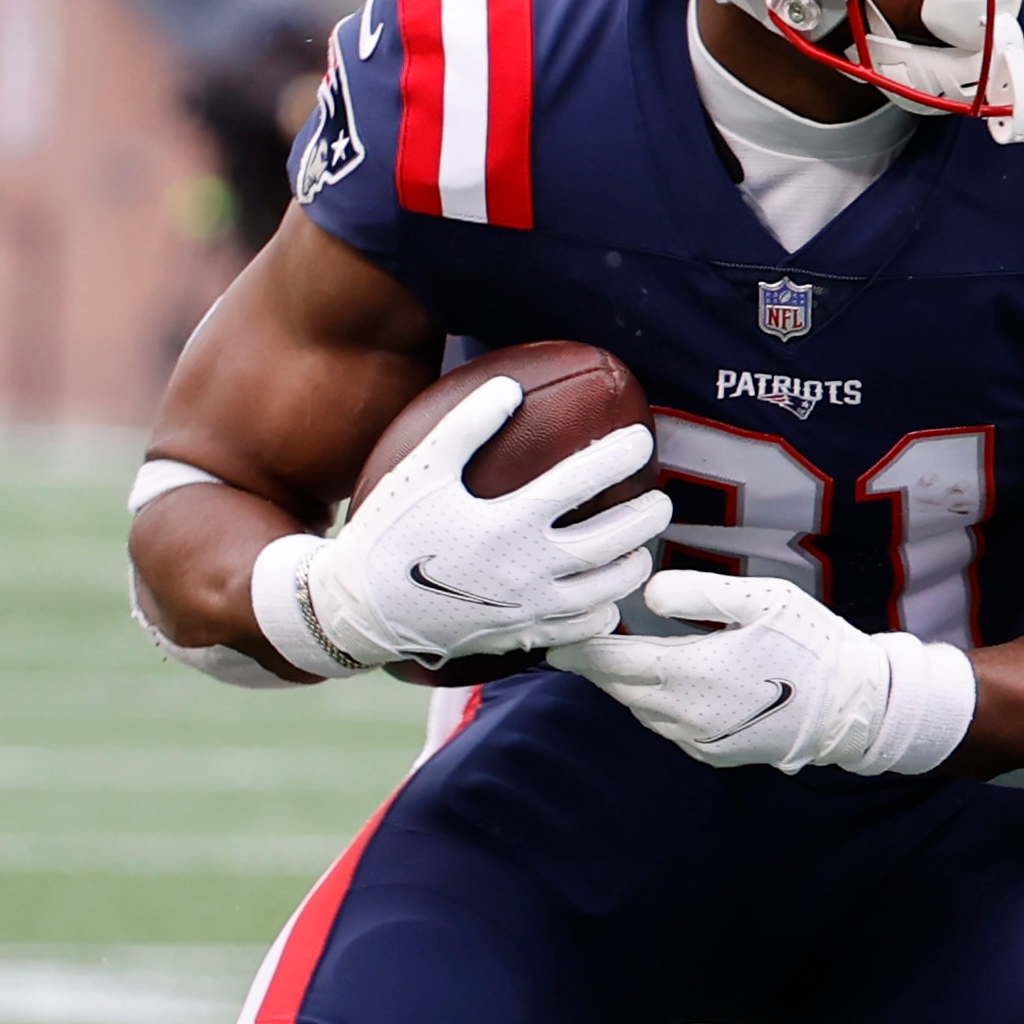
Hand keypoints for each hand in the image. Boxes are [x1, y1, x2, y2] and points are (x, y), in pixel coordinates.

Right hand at [295, 377, 668, 669]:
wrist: (362, 610)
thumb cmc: (389, 531)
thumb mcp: (421, 470)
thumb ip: (467, 425)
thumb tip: (511, 386)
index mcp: (507, 523)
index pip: (582, 482)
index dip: (617, 456)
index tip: (642, 440)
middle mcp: (528, 570)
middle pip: (614, 540)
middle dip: (648, 516)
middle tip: (661, 499)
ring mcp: (530, 609)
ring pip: (609, 589)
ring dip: (634, 563)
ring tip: (640, 545)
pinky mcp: (524, 637)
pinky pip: (584, 628)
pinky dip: (606, 610)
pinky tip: (607, 594)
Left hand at [550, 569, 973, 774]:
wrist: (856, 708)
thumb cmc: (812, 644)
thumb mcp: (761, 600)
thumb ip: (698, 592)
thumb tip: (647, 593)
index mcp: (688, 675)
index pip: (611, 661)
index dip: (578, 646)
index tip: (554, 631)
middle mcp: (684, 716)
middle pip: (618, 688)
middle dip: (593, 664)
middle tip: (570, 639)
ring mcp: (699, 741)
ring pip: (641, 709)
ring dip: (623, 684)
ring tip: (609, 656)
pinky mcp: (715, 754)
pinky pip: (668, 727)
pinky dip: (653, 703)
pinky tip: (659, 683)